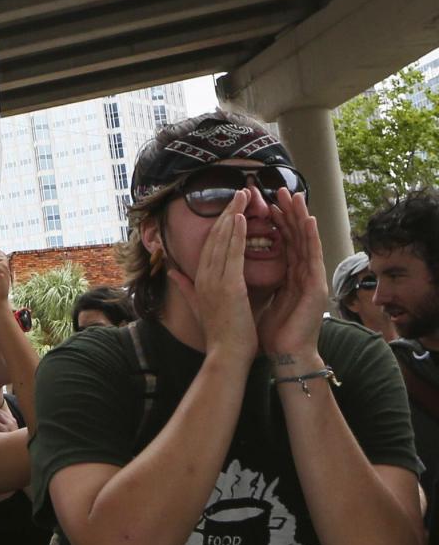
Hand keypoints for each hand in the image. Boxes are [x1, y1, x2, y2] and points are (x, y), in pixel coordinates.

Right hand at [170, 190, 255, 355]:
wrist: (226, 355)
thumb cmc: (219, 335)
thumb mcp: (199, 307)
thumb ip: (185, 287)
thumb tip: (172, 271)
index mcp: (198, 280)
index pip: (209, 245)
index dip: (219, 223)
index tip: (231, 206)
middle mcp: (203, 276)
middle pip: (214, 237)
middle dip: (227, 212)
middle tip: (240, 191)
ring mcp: (214, 280)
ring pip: (222, 240)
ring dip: (233, 215)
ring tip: (243, 195)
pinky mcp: (228, 286)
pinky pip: (232, 254)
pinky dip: (236, 233)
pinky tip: (241, 216)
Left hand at [256, 188, 328, 357]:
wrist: (283, 355)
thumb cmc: (269, 332)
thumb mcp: (253, 300)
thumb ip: (244, 282)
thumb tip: (228, 270)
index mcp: (288, 276)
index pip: (281, 243)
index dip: (274, 222)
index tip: (264, 203)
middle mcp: (301, 274)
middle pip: (294, 237)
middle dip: (288, 213)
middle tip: (280, 190)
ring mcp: (311, 280)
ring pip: (305, 242)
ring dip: (300, 217)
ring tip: (294, 196)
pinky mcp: (316, 287)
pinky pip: (314, 257)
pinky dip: (312, 238)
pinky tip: (309, 220)